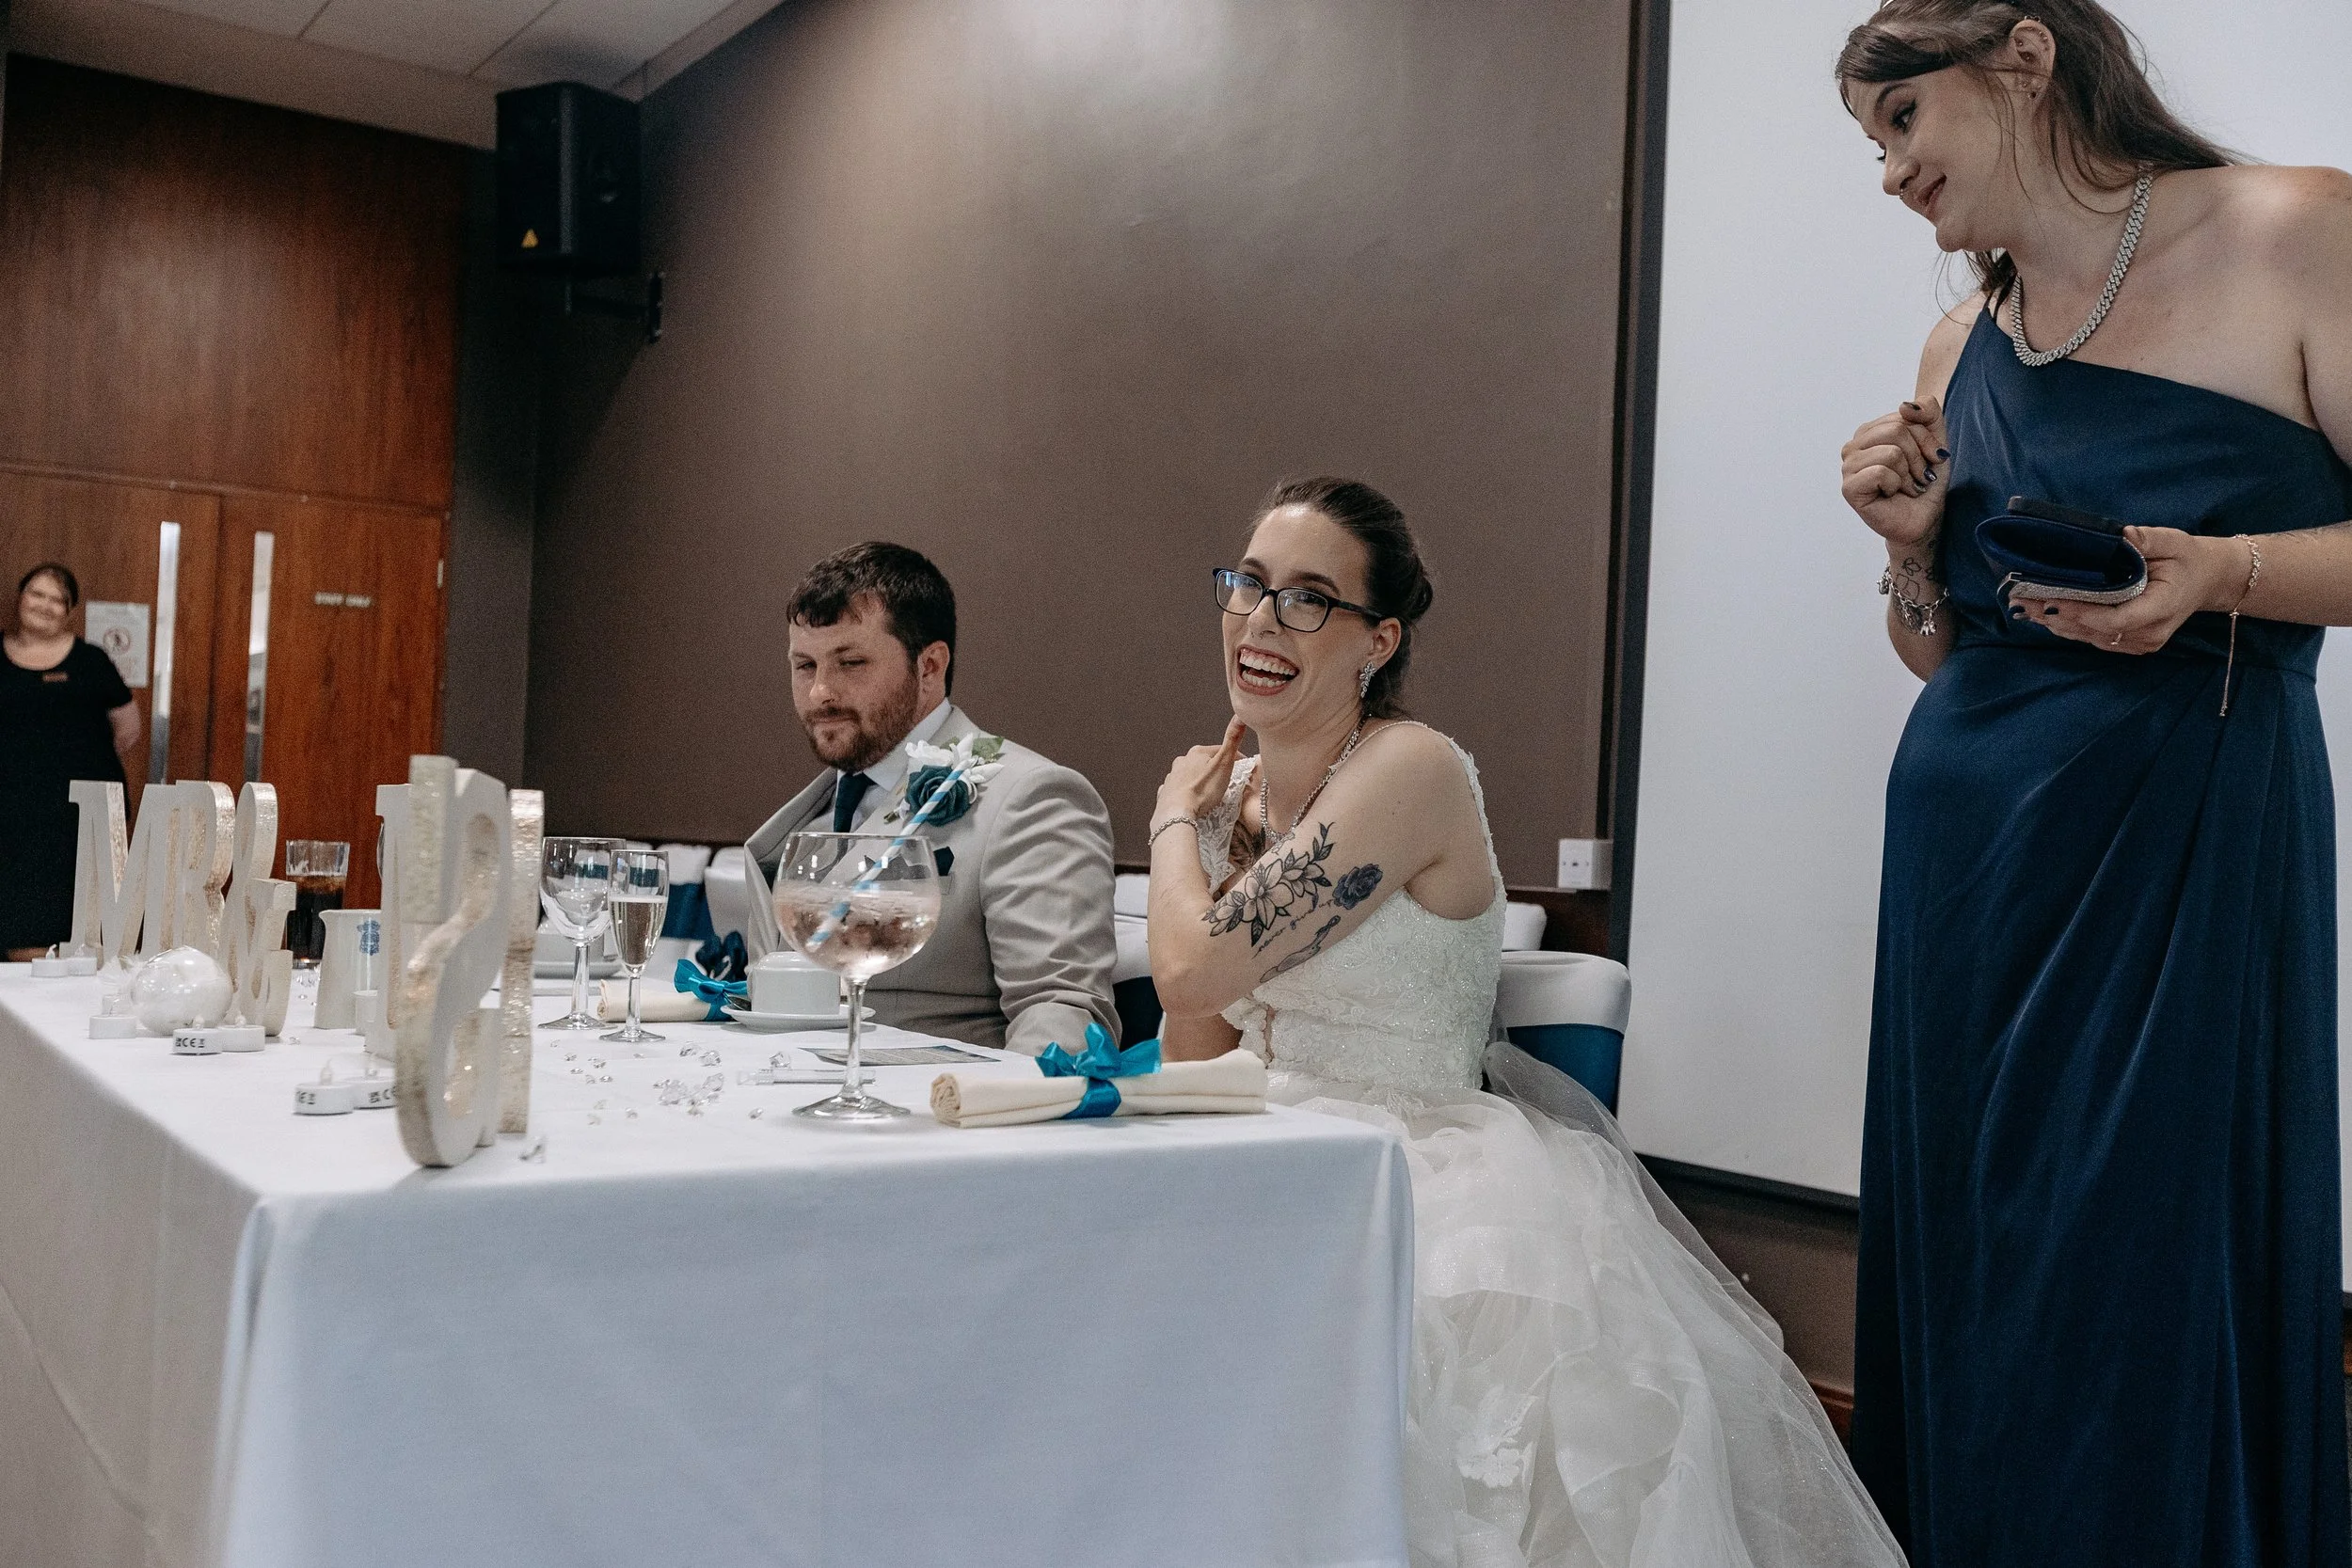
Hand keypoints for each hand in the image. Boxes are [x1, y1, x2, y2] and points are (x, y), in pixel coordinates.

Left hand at [1156, 718, 1245, 825]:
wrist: (1177, 812)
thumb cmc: (1202, 790)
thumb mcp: (1224, 763)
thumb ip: (1232, 740)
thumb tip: (1239, 717)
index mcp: (1197, 752)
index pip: (1220, 750)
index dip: (1234, 758)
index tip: (1242, 767)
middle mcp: (1182, 761)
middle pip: (1204, 762)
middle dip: (1215, 768)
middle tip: (1226, 780)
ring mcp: (1172, 776)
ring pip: (1190, 774)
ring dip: (1200, 779)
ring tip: (1210, 791)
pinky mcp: (1167, 792)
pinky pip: (1179, 788)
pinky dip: (1186, 790)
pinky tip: (1191, 798)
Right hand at [1842, 398, 1949, 546]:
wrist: (1925, 517)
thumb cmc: (1926, 480)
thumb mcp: (1935, 439)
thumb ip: (1928, 412)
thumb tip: (1905, 405)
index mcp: (1869, 432)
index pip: (1903, 416)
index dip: (1925, 438)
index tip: (1930, 458)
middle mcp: (1853, 447)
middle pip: (1897, 431)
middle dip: (1919, 456)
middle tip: (1919, 476)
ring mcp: (1848, 468)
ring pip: (1892, 452)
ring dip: (1909, 473)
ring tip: (1906, 486)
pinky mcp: (1849, 489)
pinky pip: (1881, 472)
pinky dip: (1897, 485)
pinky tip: (1892, 495)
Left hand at [2013, 527, 2242, 653]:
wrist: (2206, 580)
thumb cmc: (2188, 559)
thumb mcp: (2175, 542)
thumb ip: (2149, 540)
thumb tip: (2122, 536)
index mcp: (2162, 608)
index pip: (2116, 619)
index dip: (2081, 613)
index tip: (2051, 600)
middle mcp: (2149, 634)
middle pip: (2095, 632)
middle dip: (2057, 616)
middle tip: (2021, 600)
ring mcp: (2140, 643)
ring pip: (2090, 638)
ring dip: (2056, 623)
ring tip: (2023, 606)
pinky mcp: (2129, 644)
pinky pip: (2094, 638)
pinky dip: (2068, 626)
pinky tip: (2044, 614)